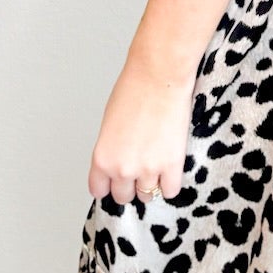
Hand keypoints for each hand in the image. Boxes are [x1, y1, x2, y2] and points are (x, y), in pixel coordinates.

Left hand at [87, 57, 195, 204]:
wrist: (160, 76)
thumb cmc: (134, 90)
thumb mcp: (110, 124)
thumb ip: (112, 149)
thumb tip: (120, 161)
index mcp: (102, 158)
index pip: (99, 190)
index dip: (109, 185)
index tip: (115, 182)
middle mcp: (122, 169)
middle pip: (123, 197)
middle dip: (130, 185)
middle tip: (138, 170)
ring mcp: (148, 169)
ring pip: (147, 195)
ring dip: (151, 184)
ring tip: (156, 165)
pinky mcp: (172, 165)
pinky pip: (170, 191)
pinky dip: (170, 184)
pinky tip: (170, 169)